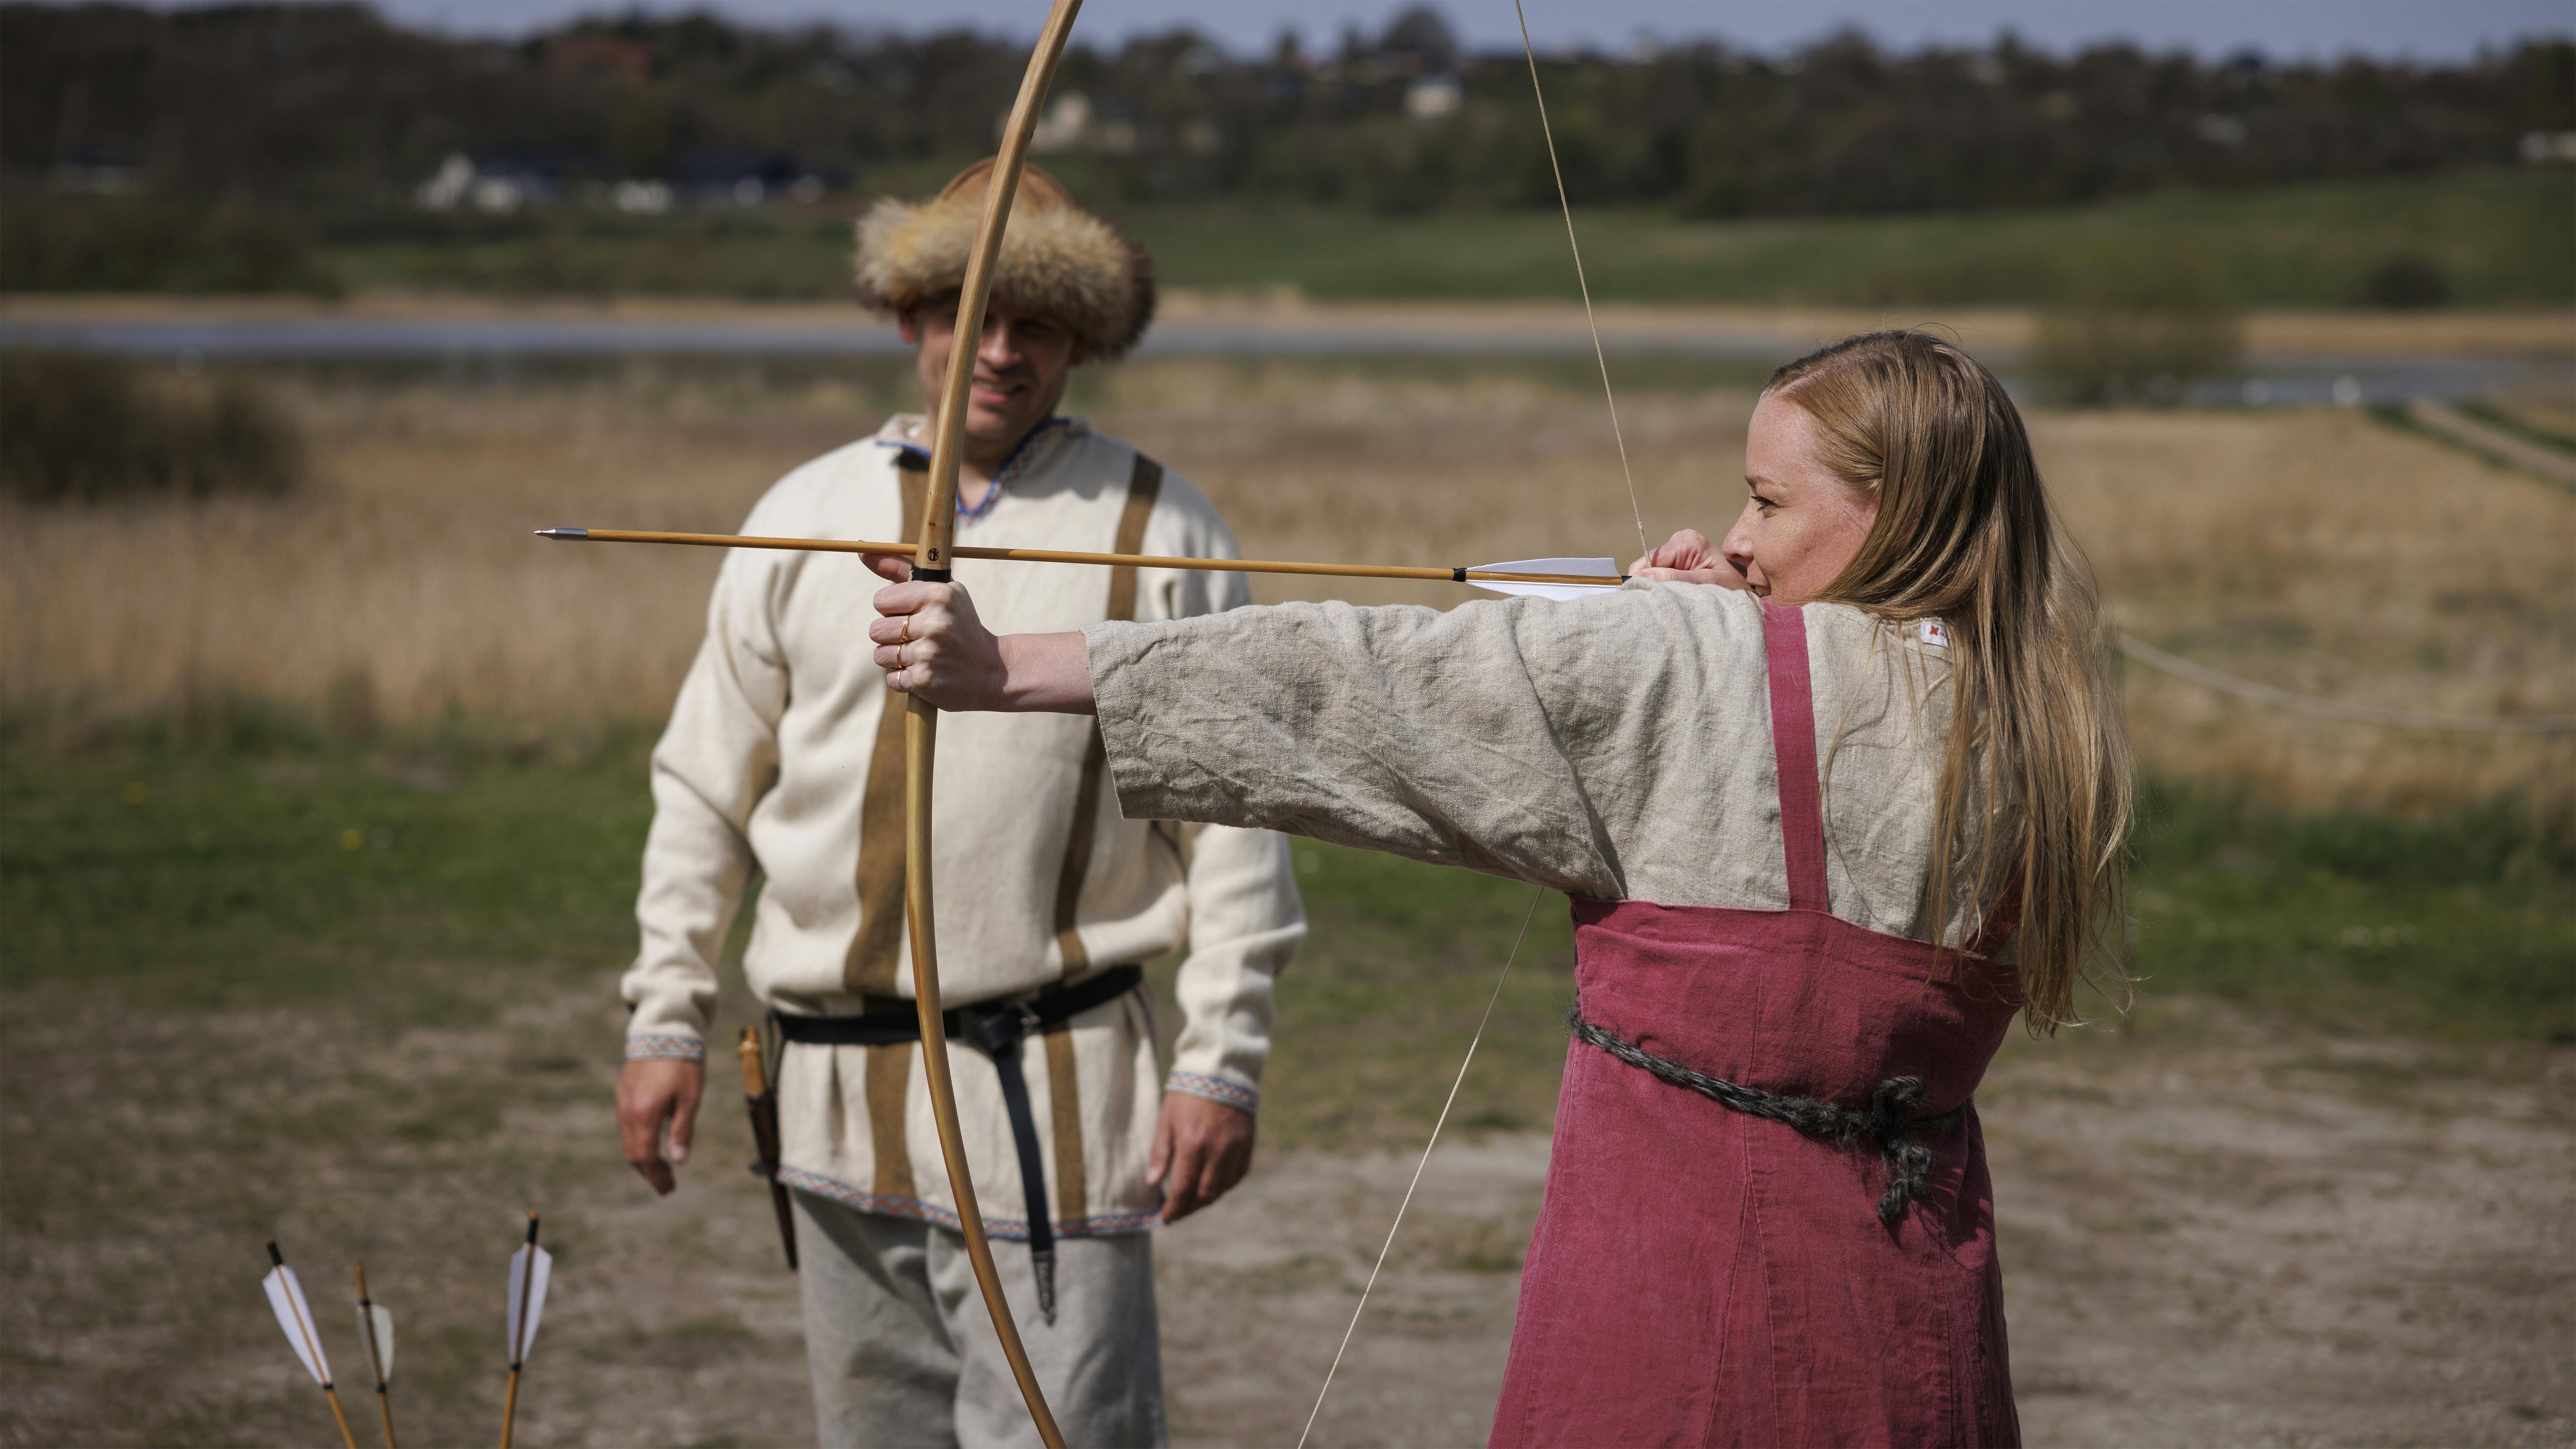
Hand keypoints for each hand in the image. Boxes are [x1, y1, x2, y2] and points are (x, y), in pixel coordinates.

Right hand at [616, 1056, 704, 1195]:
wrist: (663, 1030)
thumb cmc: (683, 1063)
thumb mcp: (690, 1098)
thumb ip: (682, 1130)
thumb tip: (679, 1160)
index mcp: (645, 1116)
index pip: (646, 1158)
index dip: (657, 1177)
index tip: (669, 1189)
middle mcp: (628, 1112)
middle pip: (633, 1154)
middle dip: (649, 1172)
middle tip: (666, 1184)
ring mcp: (622, 1102)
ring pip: (628, 1141)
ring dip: (643, 1157)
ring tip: (661, 1167)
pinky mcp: (622, 1093)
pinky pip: (626, 1125)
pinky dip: (638, 1140)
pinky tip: (652, 1140)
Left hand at [864, 554, 1010, 706]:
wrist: (992, 670)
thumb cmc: (958, 624)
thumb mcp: (939, 591)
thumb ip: (898, 569)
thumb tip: (860, 549)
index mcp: (938, 595)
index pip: (880, 601)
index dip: (893, 610)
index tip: (914, 615)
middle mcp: (935, 622)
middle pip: (876, 629)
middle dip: (891, 636)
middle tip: (918, 639)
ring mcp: (929, 653)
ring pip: (880, 655)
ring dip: (896, 659)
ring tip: (922, 656)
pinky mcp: (924, 680)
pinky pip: (890, 679)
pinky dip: (903, 679)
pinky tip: (926, 673)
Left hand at [1149, 1091, 1256, 1223]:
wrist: (1221, 1071)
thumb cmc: (1187, 1095)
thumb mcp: (1166, 1120)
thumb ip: (1160, 1153)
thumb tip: (1152, 1182)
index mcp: (1192, 1144)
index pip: (1183, 1188)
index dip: (1173, 1208)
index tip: (1165, 1218)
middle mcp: (1217, 1150)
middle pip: (1204, 1194)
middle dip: (1189, 1208)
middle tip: (1177, 1213)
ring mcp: (1235, 1149)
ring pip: (1222, 1188)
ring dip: (1206, 1200)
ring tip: (1193, 1202)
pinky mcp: (1247, 1145)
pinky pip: (1237, 1176)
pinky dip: (1224, 1186)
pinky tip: (1214, 1186)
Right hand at [1627, 528, 1748, 587]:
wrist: (1745, 588)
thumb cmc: (1732, 586)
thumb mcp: (1707, 584)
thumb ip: (1675, 579)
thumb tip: (1642, 576)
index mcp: (1688, 541)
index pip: (1652, 560)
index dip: (1646, 579)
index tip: (1652, 599)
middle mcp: (1680, 539)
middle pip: (1649, 564)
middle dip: (1654, 583)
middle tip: (1667, 601)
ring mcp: (1678, 548)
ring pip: (1652, 571)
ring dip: (1659, 586)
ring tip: (1675, 598)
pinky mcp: (1677, 558)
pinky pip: (1660, 573)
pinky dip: (1664, 586)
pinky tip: (1676, 594)